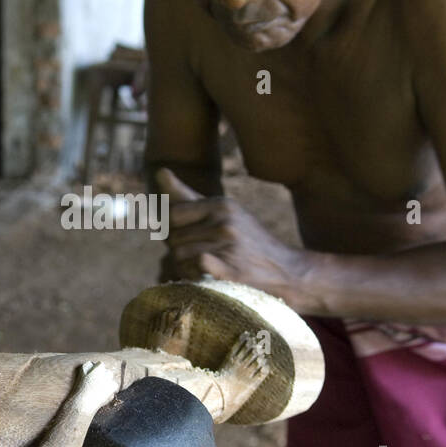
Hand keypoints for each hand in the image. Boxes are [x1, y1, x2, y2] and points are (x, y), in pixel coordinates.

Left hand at [157, 168, 303, 299]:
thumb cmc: (247, 238)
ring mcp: (229, 247)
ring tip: (205, 267)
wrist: (285, 269)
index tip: (189, 236)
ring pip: (179, 257)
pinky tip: (207, 275)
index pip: (172, 215)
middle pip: (173, 239)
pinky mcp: (232, 271)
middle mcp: (225, 222)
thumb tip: (160, 171)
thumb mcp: (223, 211)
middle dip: (179, 249)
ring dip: (184, 266)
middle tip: (200, 254)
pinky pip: (196, 267)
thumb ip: (187, 196)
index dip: (174, 229)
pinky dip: (195, 273)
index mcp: (221, 205)